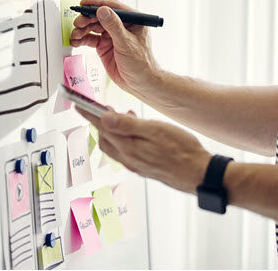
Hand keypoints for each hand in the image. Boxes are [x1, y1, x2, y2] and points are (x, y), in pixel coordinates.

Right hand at [70, 0, 159, 96]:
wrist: (139, 83)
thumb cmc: (141, 64)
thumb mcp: (126, 43)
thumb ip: (114, 26)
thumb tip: (103, 10)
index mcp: (132, 20)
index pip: (113, 7)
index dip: (97, 4)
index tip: (84, 3)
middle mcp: (121, 26)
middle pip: (100, 16)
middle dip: (87, 19)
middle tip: (78, 22)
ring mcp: (112, 36)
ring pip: (93, 27)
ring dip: (82, 29)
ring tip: (75, 35)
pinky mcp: (104, 45)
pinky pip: (91, 39)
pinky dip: (82, 39)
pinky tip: (76, 41)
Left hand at [76, 107, 211, 193]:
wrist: (200, 175)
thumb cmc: (183, 151)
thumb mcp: (156, 130)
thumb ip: (129, 125)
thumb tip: (104, 118)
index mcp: (129, 149)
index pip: (102, 127)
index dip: (88, 113)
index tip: (77, 103)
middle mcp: (129, 159)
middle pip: (105, 138)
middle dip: (100, 121)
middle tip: (103, 106)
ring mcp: (136, 165)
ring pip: (115, 145)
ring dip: (113, 130)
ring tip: (122, 115)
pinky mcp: (145, 167)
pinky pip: (125, 151)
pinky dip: (124, 138)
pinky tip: (136, 131)